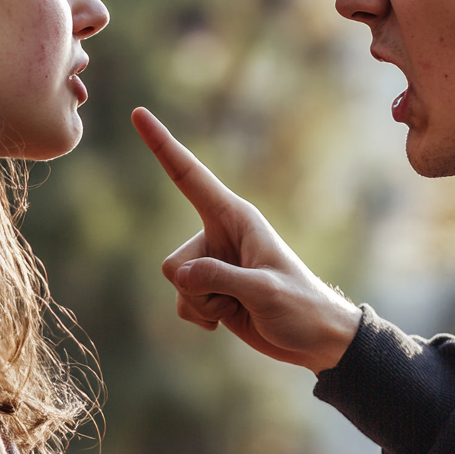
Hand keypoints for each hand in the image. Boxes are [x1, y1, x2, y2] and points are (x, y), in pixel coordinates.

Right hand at [131, 108, 361, 373]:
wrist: (315, 339)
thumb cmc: (300, 307)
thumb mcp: (264, 291)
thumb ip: (220, 278)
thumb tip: (180, 275)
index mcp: (236, 218)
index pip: (189, 176)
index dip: (162, 145)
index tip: (139, 114)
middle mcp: (219, 234)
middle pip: (175, 261)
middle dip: (199, 289)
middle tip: (241, 298)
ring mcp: (213, 263)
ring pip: (177, 284)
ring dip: (204, 305)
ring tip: (240, 308)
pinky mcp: (210, 289)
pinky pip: (182, 302)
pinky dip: (201, 317)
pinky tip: (228, 321)